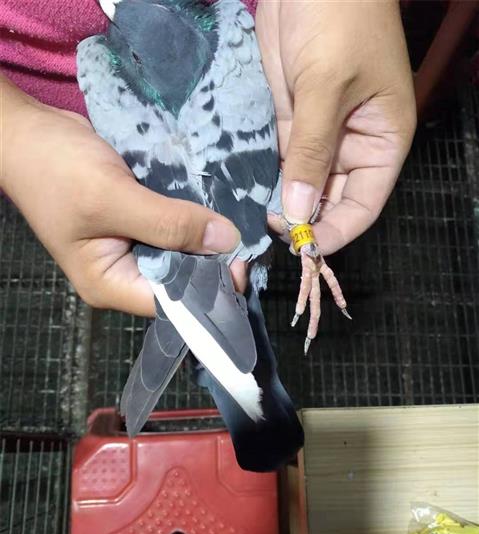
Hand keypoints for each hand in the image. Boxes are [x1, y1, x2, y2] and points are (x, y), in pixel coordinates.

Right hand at [1, 76, 239, 315]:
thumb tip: (227, 240)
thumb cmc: (55, 168)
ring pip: (180, 250)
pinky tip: (218, 204)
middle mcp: (124, 273)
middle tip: (250, 237)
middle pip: (181, 279)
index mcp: (111, 284)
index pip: (173, 302)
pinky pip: (172, 226)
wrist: (26, 131)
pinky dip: (193, 216)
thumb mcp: (113, 197)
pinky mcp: (136, 221)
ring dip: (206, 236)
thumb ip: (169, 223)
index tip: (243, 262)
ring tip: (241, 220)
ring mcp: (130, 246)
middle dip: (212, 261)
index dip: (210, 288)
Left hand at [256, 0, 416, 254]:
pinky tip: (252, 199)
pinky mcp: (293, 122)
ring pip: (306, 186)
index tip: (303, 247)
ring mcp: (321, 136)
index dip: (337, 231)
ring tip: (258, 225)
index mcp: (382, 142)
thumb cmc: (337, 19)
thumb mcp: (326, 86)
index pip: (363, 205)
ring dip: (286, 206)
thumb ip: (312, 151)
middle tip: (272, 236)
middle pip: (333, 201)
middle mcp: (354, 146)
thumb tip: (300, 212)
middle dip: (307, 221)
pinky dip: (271, 182)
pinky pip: (285, 163)